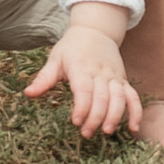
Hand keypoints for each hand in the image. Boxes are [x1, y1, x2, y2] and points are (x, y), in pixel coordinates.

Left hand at [25, 19, 141, 138]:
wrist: (95, 30)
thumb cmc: (72, 47)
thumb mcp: (55, 59)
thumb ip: (44, 78)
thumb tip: (27, 94)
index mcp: (81, 67)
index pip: (84, 89)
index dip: (82, 106)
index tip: (76, 121)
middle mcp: (100, 72)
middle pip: (102, 97)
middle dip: (95, 117)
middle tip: (86, 133)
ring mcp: (114, 77)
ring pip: (119, 97)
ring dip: (115, 116)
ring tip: (106, 131)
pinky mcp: (123, 80)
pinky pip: (133, 96)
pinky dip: (136, 112)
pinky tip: (133, 128)